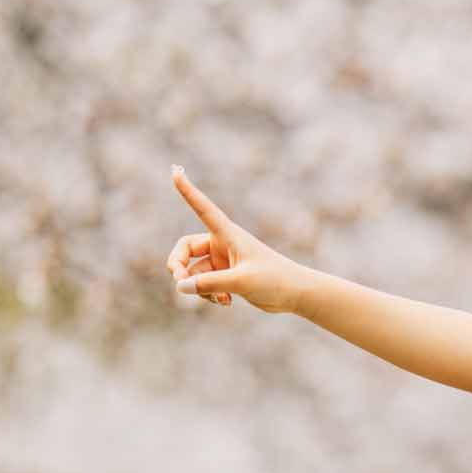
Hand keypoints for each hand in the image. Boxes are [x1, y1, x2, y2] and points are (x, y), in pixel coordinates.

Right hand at [164, 166, 307, 313]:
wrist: (296, 294)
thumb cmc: (274, 280)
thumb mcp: (240, 282)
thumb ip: (209, 284)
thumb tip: (180, 287)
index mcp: (228, 234)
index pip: (202, 208)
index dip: (187, 190)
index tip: (175, 171)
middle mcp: (222, 243)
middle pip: (184, 249)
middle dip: (179, 266)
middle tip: (181, 283)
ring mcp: (223, 260)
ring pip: (194, 272)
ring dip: (198, 287)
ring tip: (218, 298)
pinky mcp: (226, 276)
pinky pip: (204, 284)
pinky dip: (209, 294)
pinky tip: (227, 302)